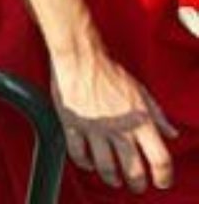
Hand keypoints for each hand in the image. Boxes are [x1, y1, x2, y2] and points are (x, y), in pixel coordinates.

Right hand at [50, 48, 177, 192]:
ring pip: (105, 167)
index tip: (162, 181)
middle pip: (133, 170)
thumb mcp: (141, 92)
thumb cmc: (110, 72)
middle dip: (137, 183)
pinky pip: (78, 153)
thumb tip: (171, 133)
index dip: (164, 176)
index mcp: (140, 121)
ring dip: (112, 178)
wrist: (80, 58)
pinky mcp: (72, 125)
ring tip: (114, 181)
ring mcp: (94, 129)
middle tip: (138, 186)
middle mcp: (119, 129)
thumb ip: (158, 115)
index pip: (159, 159)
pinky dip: (84, 162)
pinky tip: (89, 164)